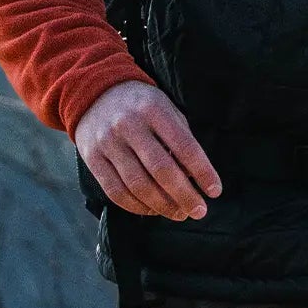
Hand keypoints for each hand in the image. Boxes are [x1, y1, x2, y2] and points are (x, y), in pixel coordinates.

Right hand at [74, 81, 219, 220]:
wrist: (94, 93)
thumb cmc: (142, 107)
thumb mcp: (166, 109)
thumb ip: (181, 139)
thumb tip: (195, 179)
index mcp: (153, 109)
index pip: (184, 146)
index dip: (203, 172)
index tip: (215, 191)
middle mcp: (128, 125)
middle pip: (161, 170)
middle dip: (184, 196)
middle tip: (199, 211)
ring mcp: (107, 142)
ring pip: (138, 185)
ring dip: (163, 206)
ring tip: (179, 213)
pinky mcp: (92, 158)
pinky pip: (116, 192)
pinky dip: (137, 207)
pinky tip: (153, 210)